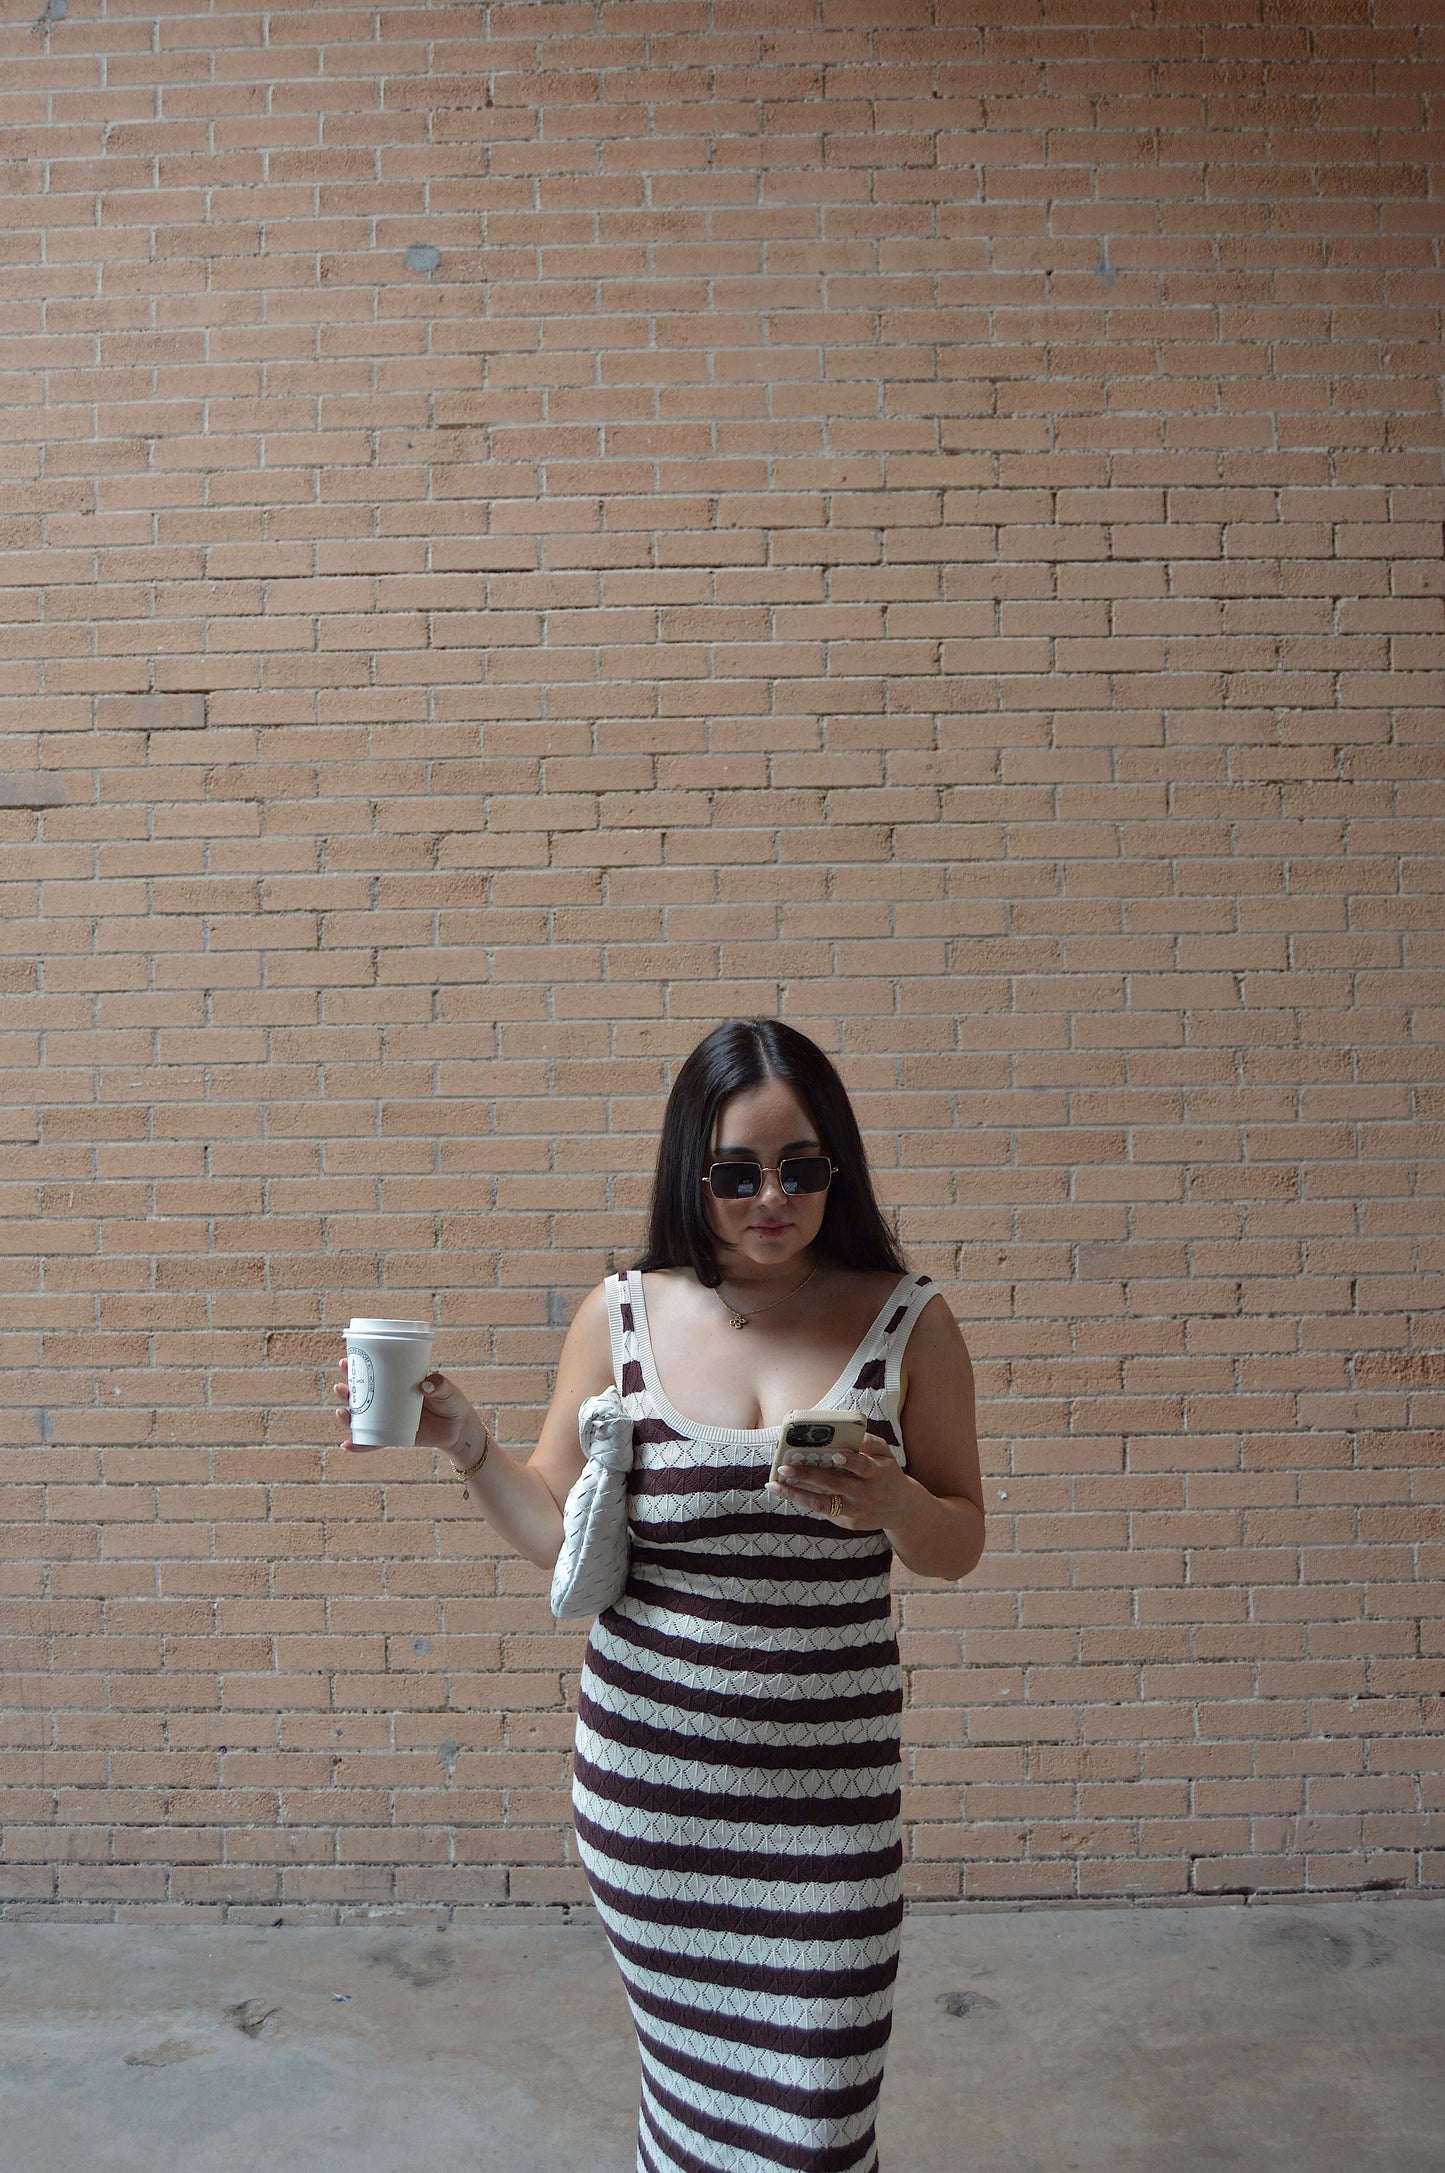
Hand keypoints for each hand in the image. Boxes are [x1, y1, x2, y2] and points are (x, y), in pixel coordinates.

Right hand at [332, 1365, 481, 1469]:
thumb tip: (424, 1385)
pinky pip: (372, 1442)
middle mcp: (387, 1401)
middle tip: (341, 1387)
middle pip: (359, 1395)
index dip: (354, 1368)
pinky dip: (359, 1445)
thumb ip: (440, 1384)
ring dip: (346, 1416)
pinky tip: (347, 1445)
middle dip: (346, 1391)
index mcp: (395, 1384)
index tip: (344, 1362)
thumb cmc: (451, 1402)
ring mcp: (388, 1420)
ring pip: (361, 1418)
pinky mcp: (392, 1437)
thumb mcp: (447, 1389)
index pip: (371, 1373)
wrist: (459, 1428)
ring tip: (341, 1413)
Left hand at [764, 1431, 915, 1532]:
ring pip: (822, 1503)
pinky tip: (787, 1492)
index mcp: (877, 1473)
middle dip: (808, 1475)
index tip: (835, 1455)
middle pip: (835, 1484)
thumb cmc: (887, 1473)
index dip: (850, 1461)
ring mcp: (856, 1511)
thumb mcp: (886, 1455)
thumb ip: (871, 1443)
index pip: (863, 1466)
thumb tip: (852, 1434)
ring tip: (774, 1485)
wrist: (900, 1509)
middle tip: (784, 1466)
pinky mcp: (848, 1523)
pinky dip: (804, 1501)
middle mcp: (865, 1494)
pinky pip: (823, 1511)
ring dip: (796, 1494)